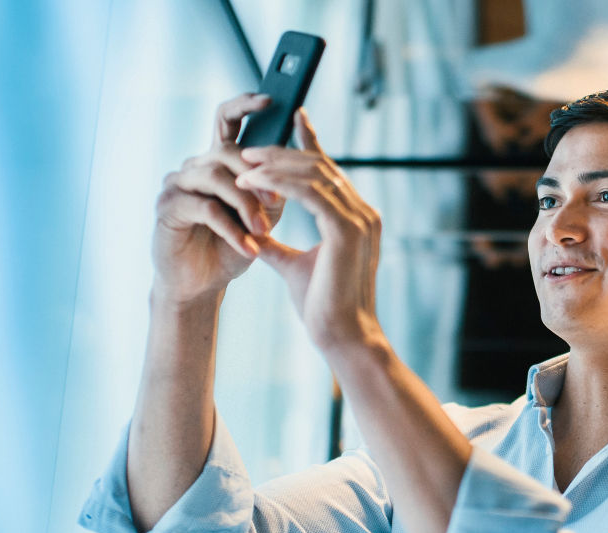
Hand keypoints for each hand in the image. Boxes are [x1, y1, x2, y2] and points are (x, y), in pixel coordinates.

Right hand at [150, 93, 286, 303]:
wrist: (204, 283)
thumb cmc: (233, 246)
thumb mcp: (263, 214)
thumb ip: (276, 188)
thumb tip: (301, 165)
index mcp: (218, 161)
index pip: (227, 119)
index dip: (244, 104)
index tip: (269, 99)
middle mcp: (195, 165)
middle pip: (227, 149)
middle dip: (258, 175)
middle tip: (279, 201)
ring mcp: (177, 183)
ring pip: (217, 178)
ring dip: (246, 206)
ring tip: (263, 232)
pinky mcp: (167, 207)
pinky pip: (205, 208)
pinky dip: (231, 230)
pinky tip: (248, 249)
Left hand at [236, 110, 383, 351]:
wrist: (342, 337)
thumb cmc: (323, 307)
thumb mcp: (294, 266)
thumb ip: (277, 244)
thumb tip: (256, 233)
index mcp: (356, 218)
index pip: (329, 172)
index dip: (309, 143)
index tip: (290, 120)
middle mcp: (364, 213)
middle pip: (321, 166)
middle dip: (281, 153)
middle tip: (247, 150)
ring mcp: (359, 220)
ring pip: (315, 174)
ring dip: (275, 167)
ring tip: (243, 167)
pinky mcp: (347, 230)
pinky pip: (311, 193)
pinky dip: (280, 184)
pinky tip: (255, 183)